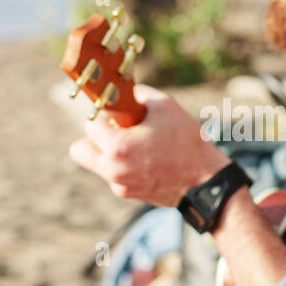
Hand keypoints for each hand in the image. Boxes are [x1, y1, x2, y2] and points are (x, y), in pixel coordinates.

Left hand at [69, 85, 228, 206]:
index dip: (105, 115)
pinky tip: (147, 160)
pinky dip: (123, 166)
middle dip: (94, 138)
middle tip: (116, 131)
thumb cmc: (187, 142)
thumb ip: (138, 94)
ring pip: (97, 163)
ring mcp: (119, 186)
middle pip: (79, 150)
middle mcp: (113, 170)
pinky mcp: (128, 195)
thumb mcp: (165, 105)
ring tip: (136, 145)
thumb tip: (124, 91)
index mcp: (118, 147)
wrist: (206, 182)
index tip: (118, 114)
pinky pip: (114, 175)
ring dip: (108, 152)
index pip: (90, 125)